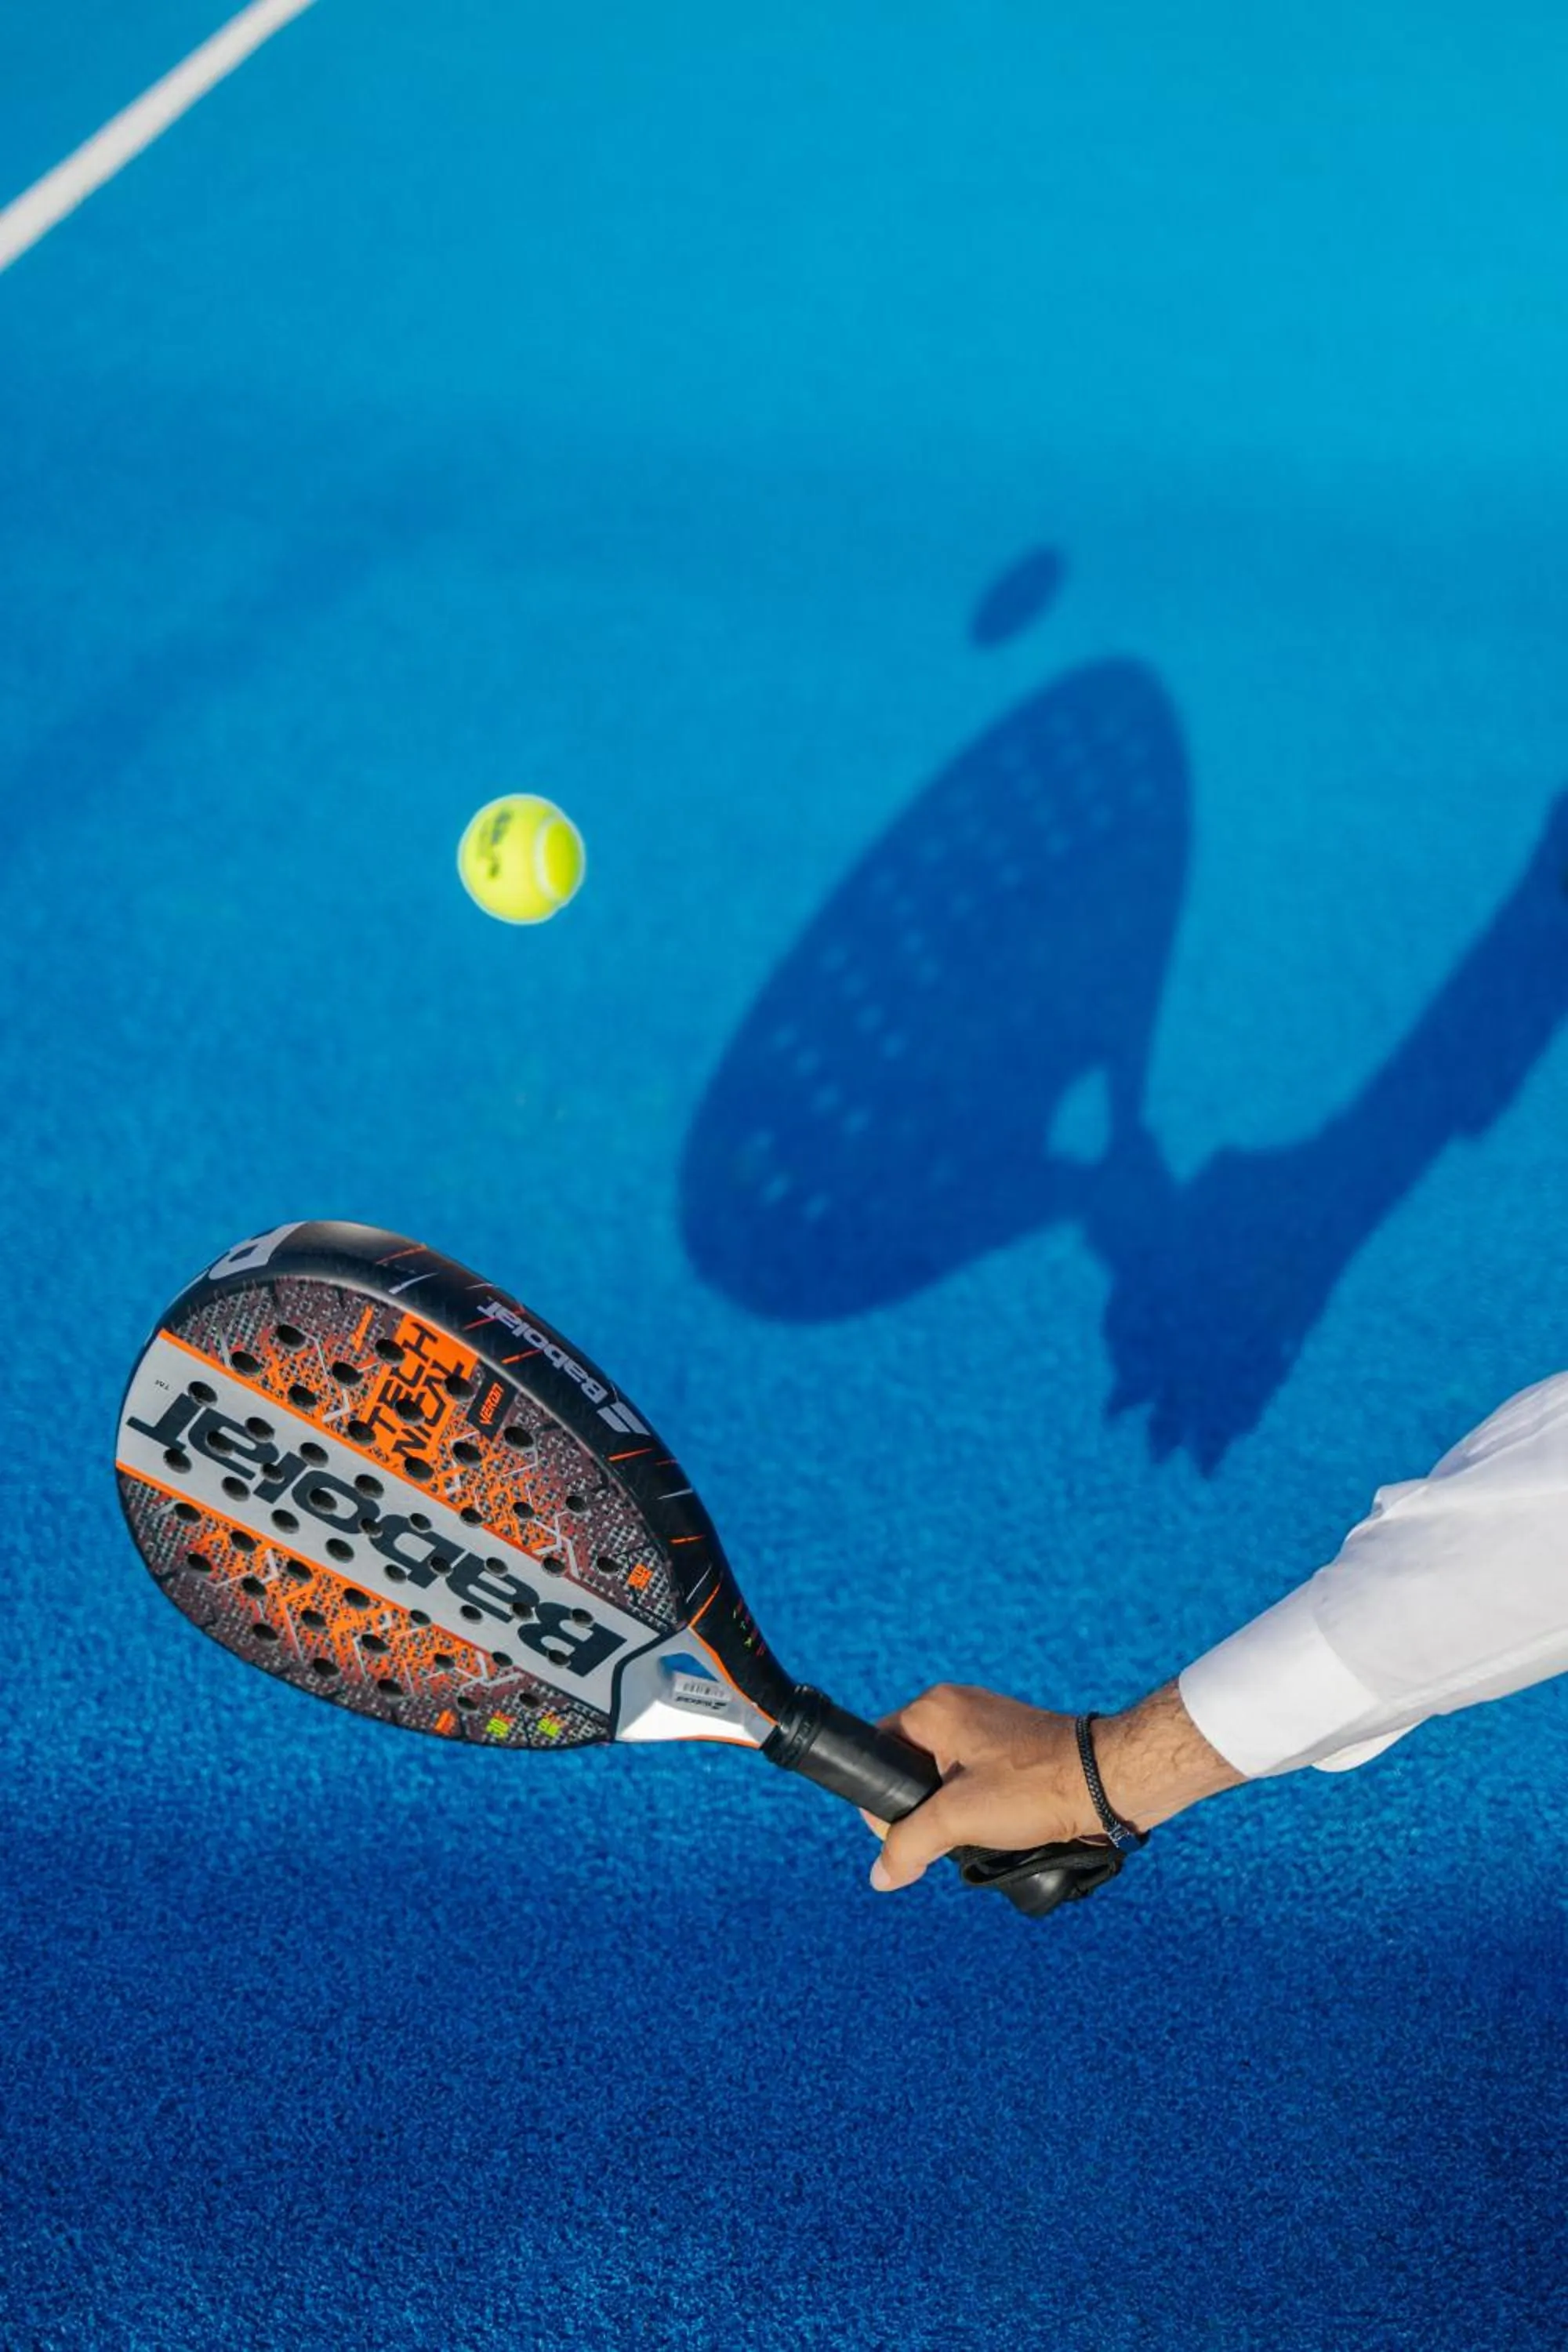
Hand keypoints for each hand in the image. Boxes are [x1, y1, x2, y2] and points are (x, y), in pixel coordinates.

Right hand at [865, 1680, 1244, 1890]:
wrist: (1107, 1782)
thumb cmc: (1034, 1788)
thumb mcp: (957, 1819)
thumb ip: (907, 1845)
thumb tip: (881, 1876)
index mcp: (934, 1709)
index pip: (878, 1750)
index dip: (883, 1798)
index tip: (906, 1829)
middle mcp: (957, 1709)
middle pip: (912, 1771)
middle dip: (924, 1812)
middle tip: (949, 1833)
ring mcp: (988, 1727)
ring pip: (946, 1782)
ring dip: (956, 1815)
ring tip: (981, 1832)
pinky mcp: (1015, 1749)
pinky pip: (978, 1782)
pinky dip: (983, 1809)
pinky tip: (1002, 1828)